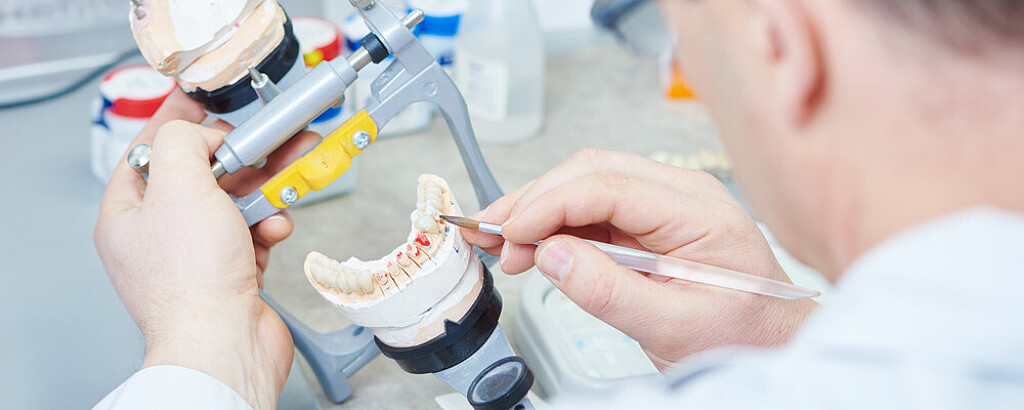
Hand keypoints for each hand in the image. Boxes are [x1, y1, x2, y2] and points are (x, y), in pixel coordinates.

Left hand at [94, 91, 318, 408]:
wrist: (225, 344)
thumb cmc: (191, 281)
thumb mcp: (179, 186)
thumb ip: (183, 142)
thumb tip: (201, 134)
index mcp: (127, 214)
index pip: (148, 150)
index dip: (175, 121)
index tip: (201, 98)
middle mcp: (158, 236)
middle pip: (202, 176)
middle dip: (242, 156)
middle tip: (270, 135)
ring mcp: (195, 257)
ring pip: (234, 205)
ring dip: (265, 190)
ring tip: (292, 175)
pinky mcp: (231, 275)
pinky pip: (253, 235)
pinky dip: (270, 226)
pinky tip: (277, 227)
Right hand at [464, 149, 815, 370]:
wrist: (773, 344)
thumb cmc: (742, 336)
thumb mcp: (672, 327)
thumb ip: (608, 291)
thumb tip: (551, 254)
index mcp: (699, 213)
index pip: (609, 186)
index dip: (549, 205)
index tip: (510, 233)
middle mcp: (682, 195)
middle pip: (592, 172)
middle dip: (533, 200)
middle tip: (490, 234)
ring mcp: (666, 204)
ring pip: (587, 184)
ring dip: (539, 209)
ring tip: (500, 243)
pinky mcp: (651, 221)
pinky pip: (595, 209)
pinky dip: (557, 224)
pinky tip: (532, 246)